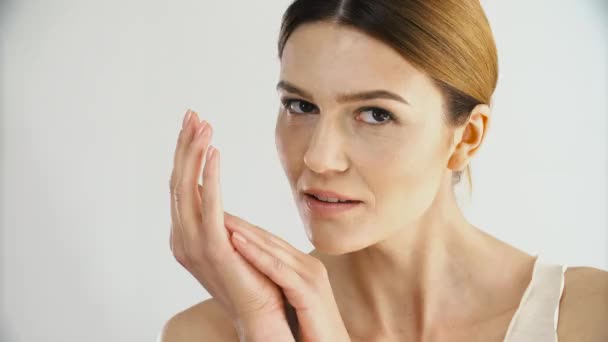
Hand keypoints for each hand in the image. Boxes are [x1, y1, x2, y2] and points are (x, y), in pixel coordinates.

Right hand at [168, 109, 291, 332]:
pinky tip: (215, 152)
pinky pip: (209, 206)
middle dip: (185, 145)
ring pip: (187, 188)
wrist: (262, 315)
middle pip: (178, 180)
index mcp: (185, 234)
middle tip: (194, 114)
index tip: (194, 123)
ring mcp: (193, 244)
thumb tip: (211, 193)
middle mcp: (181, 237)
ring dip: (194, 153)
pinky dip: (210, 177)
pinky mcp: (213, 249)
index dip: (185, 152)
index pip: (181, 184)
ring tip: (204, 125)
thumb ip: (217, 218)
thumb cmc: (252, 277)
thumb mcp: (230, 240)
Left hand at [224, 212, 350, 341]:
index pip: (268, 241)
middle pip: (268, 239)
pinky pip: (277, 270)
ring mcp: (310, 276)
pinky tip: (235, 243)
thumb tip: (251, 278)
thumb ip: (276, 285)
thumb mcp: (291, 301)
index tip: (218, 216)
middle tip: (212, 205)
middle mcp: (307, 265)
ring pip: (271, 249)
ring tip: (218, 217)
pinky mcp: (309, 292)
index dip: (243, 228)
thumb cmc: (311, 331)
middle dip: (239, 223)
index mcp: (302, 266)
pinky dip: (255, 255)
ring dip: (243, 232)